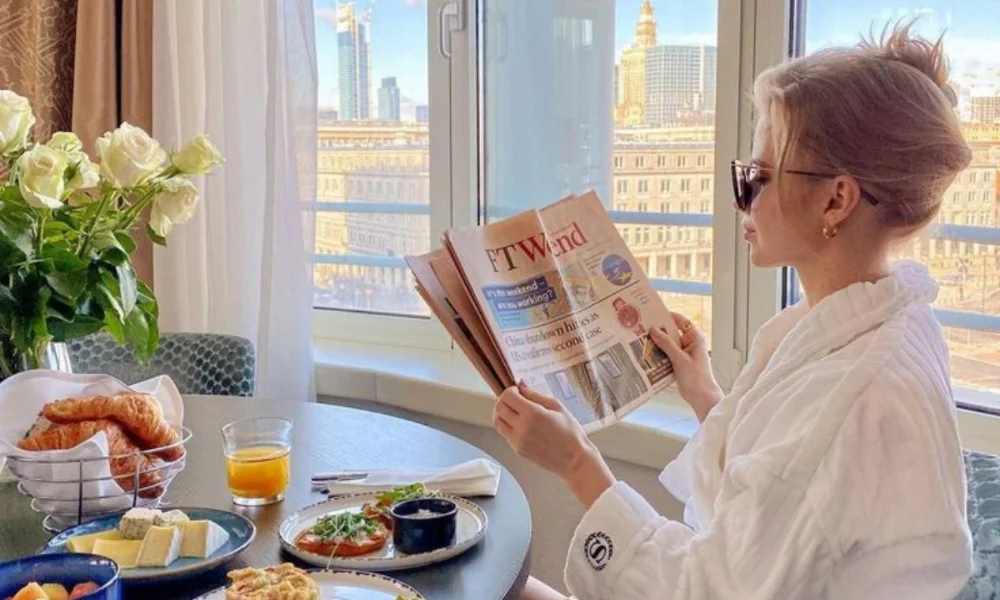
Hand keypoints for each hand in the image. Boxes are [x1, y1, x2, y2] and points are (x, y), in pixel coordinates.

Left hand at [493, 382, 615, 507]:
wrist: (574, 459)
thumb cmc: (570, 432)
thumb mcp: (557, 406)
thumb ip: (535, 395)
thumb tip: (521, 385)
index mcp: (532, 413)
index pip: (507, 396)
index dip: (510, 390)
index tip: (517, 391)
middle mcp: (521, 427)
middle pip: (499, 407)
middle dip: (504, 400)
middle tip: (515, 399)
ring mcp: (517, 440)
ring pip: (497, 421)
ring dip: (501, 413)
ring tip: (514, 411)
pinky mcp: (517, 450)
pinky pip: (504, 433)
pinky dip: (507, 425)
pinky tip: (519, 423)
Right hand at [649, 312, 723, 421]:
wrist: (701, 397)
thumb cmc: (696, 378)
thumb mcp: (679, 358)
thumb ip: (666, 343)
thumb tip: (654, 330)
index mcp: (694, 338)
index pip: (681, 321)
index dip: (668, 316)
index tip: (653, 314)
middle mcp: (689, 343)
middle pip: (672, 332)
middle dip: (659, 331)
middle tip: (643, 327)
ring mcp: (684, 353)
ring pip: (668, 343)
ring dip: (657, 343)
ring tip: (641, 339)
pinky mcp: (678, 362)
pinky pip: (666, 354)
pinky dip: (658, 353)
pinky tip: (647, 353)